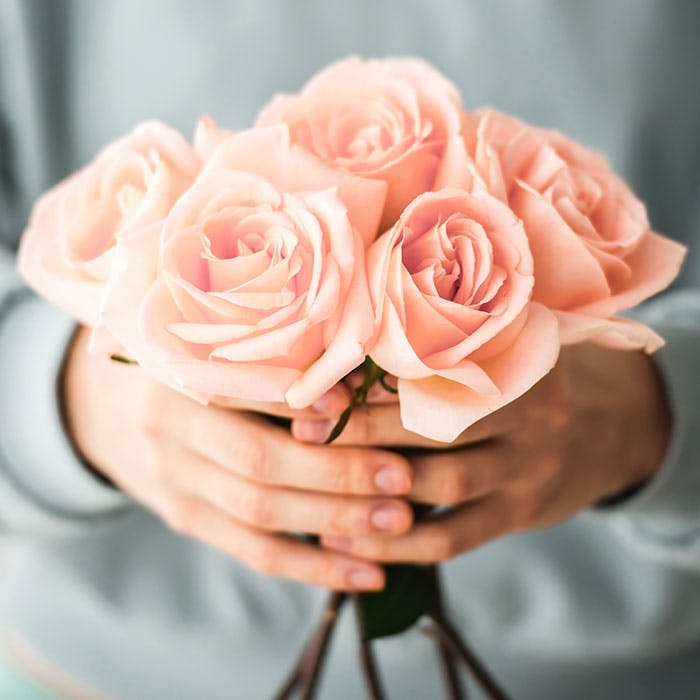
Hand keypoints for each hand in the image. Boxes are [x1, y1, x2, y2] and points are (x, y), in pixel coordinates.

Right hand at [62, 327, 414, 588]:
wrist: (113, 407)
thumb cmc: (186, 362)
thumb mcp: (212, 339)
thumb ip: (271, 351)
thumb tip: (367, 371)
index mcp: (175, 369)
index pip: (244, 387)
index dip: (302, 399)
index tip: (364, 404)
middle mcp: (167, 427)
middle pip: (257, 460)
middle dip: (336, 473)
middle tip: (403, 477)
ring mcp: (174, 482)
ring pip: (260, 512)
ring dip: (334, 521)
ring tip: (399, 522)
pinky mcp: (188, 519)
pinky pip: (253, 551)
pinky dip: (313, 566)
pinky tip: (366, 574)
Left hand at [292, 344, 671, 563]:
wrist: (607, 430)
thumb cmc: (525, 383)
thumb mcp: (505, 348)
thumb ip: (447, 341)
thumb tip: (350, 339)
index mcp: (513, 359)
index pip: (437, 365)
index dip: (373, 376)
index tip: (318, 383)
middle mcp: (526, 412)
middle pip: (436, 423)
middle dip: (364, 429)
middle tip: (303, 432)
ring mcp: (526, 467)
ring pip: (444, 481)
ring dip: (375, 489)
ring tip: (312, 492)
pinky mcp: (519, 513)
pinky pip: (454, 536)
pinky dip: (398, 544)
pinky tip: (349, 543)